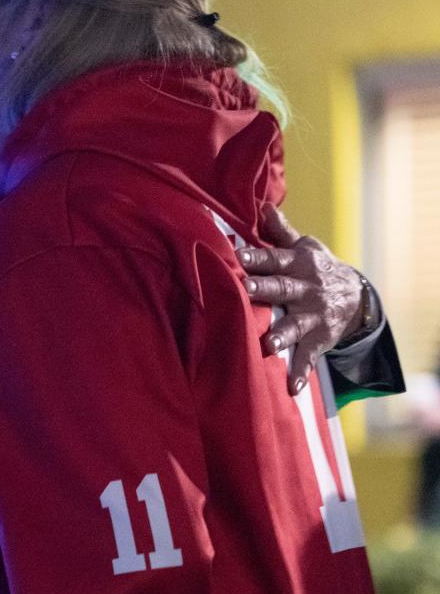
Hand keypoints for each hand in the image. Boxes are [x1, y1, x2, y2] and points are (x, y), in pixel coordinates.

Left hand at [237, 203, 363, 394]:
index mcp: (298, 264)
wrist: (357, 298)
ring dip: (281, 334)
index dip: (256, 256)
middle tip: (244, 290)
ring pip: (294, 325)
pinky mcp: (319, 340)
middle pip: (281, 289)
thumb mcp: (304, 247)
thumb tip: (261, 204)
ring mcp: (313, 317)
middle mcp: (305, 290)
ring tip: (267, 345)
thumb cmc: (317, 268)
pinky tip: (291, 389)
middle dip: (262, 290)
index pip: (274, 258)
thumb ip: (279, 231)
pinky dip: (300, 373)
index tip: (236, 255)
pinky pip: (308, 358)